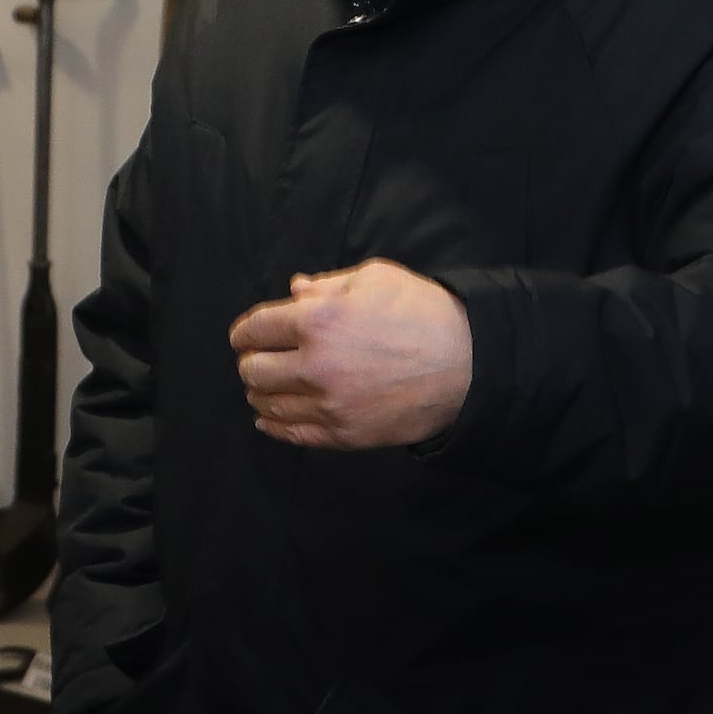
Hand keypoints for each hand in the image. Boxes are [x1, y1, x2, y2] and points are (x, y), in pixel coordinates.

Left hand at [229, 261, 470, 449]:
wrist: (468, 366)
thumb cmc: (423, 313)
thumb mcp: (375, 279)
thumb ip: (327, 284)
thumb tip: (293, 291)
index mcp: (318, 321)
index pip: (257, 328)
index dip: (245, 332)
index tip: (244, 336)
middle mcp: (315, 366)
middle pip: (254, 369)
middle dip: (250, 361)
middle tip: (258, 359)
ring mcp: (328, 405)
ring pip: (268, 404)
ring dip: (259, 392)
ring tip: (265, 386)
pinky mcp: (344, 434)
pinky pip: (292, 434)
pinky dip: (273, 425)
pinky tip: (268, 417)